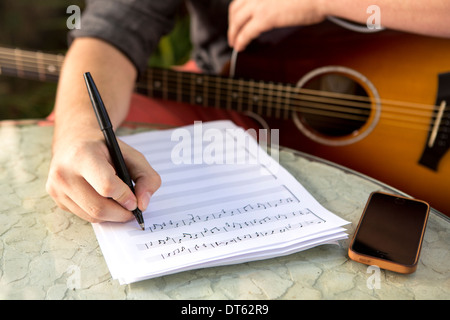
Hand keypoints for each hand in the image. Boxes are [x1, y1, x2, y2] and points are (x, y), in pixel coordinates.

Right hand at [46, 130, 160, 222]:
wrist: (75, 142)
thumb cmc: (106, 149)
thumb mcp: (132, 155)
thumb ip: (147, 177)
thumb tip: (143, 204)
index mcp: (83, 155)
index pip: (107, 186)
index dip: (125, 197)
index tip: (135, 200)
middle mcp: (64, 172)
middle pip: (99, 207)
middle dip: (121, 213)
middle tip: (132, 209)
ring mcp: (56, 187)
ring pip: (92, 215)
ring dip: (112, 215)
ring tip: (121, 204)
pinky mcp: (56, 198)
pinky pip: (84, 215)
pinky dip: (100, 213)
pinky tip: (105, 200)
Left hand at [228, 0, 325, 50]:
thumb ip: (276, 0)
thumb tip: (274, 10)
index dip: (238, 10)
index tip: (238, 19)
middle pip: (235, 8)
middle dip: (232, 22)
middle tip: (233, 33)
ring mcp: (260, 3)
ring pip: (237, 20)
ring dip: (233, 33)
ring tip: (234, 42)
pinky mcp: (265, 17)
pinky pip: (246, 32)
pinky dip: (240, 40)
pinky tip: (240, 46)